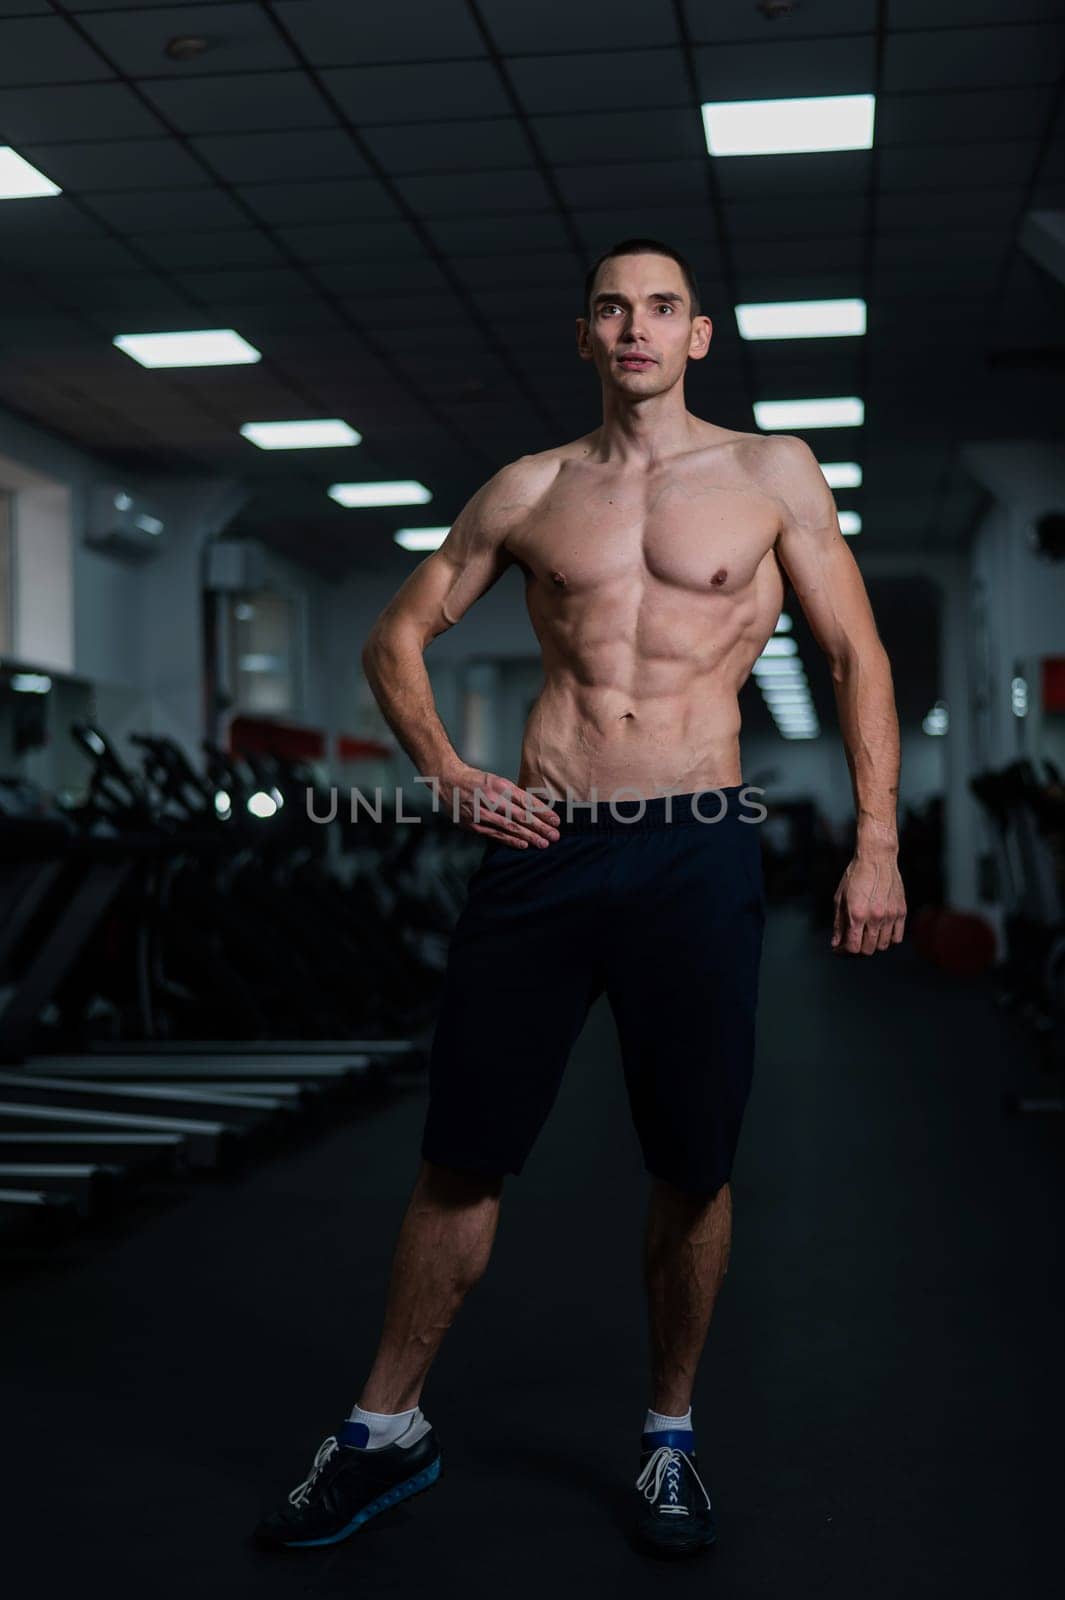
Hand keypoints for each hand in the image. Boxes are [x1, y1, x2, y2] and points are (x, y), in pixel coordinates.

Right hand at [439, 764, 560, 849]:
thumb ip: (515, 794)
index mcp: (500, 786)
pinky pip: (496, 835)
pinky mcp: (474, 825)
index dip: (543, 812)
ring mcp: (482, 813)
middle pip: (521, 816)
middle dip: (540, 827)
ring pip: (510, 827)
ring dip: (529, 836)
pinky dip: (511, 840)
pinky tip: (524, 845)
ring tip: (544, 843)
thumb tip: (536, 807)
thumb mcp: (498, 781)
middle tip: (555, 836)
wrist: (448, 782)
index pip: (526, 801)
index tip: (556, 820)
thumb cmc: (476, 781)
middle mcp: (492, 799)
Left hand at [831, 853, 906, 955]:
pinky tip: (880, 932)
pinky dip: (888, 939)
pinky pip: (897, 937)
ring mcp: (890, 915)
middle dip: (857, 950)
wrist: (877, 858)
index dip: (844, 952)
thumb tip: (836, 944)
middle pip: (868, 950)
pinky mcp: (901, 912)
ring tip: (865, 936)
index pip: (852, 947)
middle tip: (852, 942)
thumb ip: (838, 924)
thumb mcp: (840, 898)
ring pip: (882, 946)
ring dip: (872, 945)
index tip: (840, 949)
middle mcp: (875, 917)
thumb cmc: (855, 876)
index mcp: (857, 914)